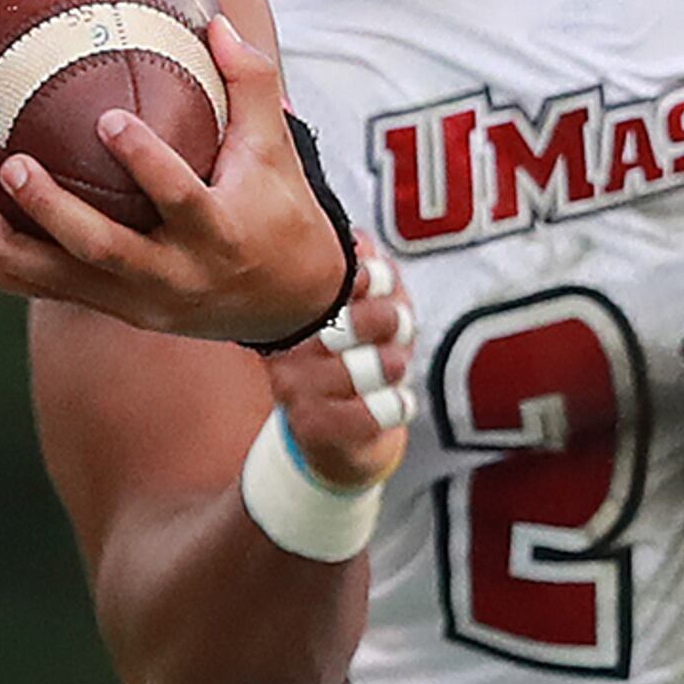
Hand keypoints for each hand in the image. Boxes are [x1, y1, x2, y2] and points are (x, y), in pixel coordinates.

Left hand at [0, 20, 358, 342]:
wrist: (287, 301)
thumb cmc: (278, 210)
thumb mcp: (275, 150)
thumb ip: (249, 85)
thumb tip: (216, 23)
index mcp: (220, 232)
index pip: (181, 198)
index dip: (146, 163)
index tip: (108, 119)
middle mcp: (181, 274)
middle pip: (109, 250)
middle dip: (56, 213)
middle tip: (13, 165)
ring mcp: (149, 302)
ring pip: (73, 284)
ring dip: (19, 251)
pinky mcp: (126, 314)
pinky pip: (63, 297)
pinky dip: (18, 275)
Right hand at [267, 242, 416, 488]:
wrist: (338, 439)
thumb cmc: (352, 363)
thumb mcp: (363, 309)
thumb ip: (368, 272)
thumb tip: (365, 243)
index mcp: (293, 309)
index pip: (335, 278)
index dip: (374, 279)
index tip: (382, 286)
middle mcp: (285, 346)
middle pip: (355, 319)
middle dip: (391, 321)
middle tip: (398, 329)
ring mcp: (295, 387)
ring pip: (369, 365)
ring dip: (396, 365)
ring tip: (393, 368)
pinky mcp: (313, 426)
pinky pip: (375, 410)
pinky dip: (397, 405)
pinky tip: (394, 401)